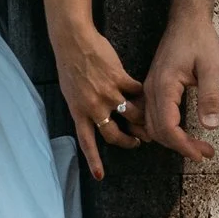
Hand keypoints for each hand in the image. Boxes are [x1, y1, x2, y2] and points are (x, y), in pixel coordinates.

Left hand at [54, 24, 143, 180]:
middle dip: (129, 141)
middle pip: (114, 134)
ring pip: (132, 115)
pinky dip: (144, 94)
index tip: (100, 176)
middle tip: (138, 141)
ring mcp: (108, 93)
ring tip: (149, 119)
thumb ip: (83, 106)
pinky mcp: (120, 78)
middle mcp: (94, 107)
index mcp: (79, 112)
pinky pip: (137, 91)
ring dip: (142, 120)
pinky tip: (149, 94)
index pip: (86, 142)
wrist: (73, 41)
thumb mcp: (71, 92)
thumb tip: (94, 116)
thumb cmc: (69, 65)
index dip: (94, 160)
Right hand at [142, 14, 218, 160]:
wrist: (187, 19)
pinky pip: (153, 115)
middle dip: (180, 146)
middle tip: (205, 153)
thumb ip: (210, 96)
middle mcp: (151, 90)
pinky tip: (182, 132)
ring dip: (173, 139)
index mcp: (164, 86)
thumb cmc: (199, 39)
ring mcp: (150, 89)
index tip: (201, 155)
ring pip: (153, 125)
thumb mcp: (211, 67)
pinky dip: (166, 129)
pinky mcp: (154, 87)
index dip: (183, 145)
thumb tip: (210, 126)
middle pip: (157, 130)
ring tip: (197, 146)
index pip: (167, 126)